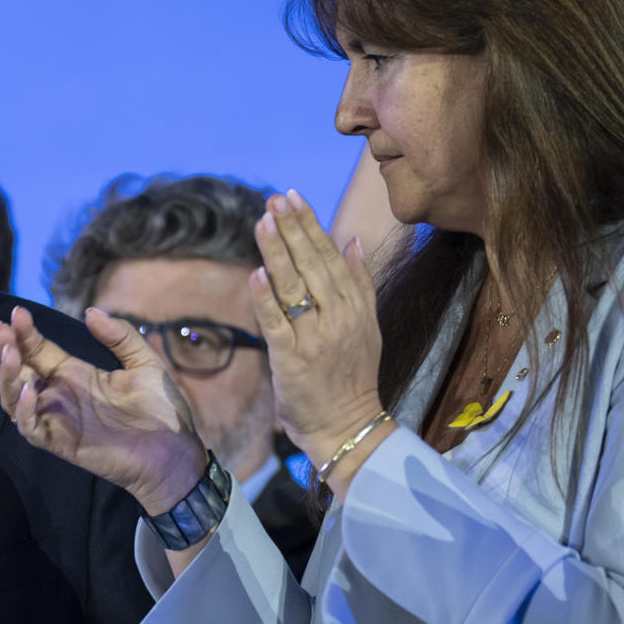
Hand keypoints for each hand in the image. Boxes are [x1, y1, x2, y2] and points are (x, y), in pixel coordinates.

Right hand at [0, 306, 206, 515]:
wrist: (175, 452)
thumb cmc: (161, 410)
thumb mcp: (144, 363)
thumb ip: (120, 336)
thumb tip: (90, 311)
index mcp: (74, 374)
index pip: (38, 351)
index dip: (24, 333)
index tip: (17, 312)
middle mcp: (59, 395)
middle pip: (17, 372)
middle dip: (4, 350)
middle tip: (2, 330)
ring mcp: (57, 420)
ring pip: (14, 399)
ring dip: (7, 377)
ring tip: (9, 354)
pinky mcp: (61, 442)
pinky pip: (31, 428)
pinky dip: (25, 411)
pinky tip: (32, 390)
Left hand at [250, 191, 388, 481]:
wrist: (349, 427)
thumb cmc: (351, 378)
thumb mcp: (367, 327)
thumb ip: (360, 284)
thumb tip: (352, 241)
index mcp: (355, 306)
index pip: (330, 255)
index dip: (310, 224)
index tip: (293, 196)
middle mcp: (339, 317)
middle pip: (313, 263)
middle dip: (292, 228)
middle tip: (274, 198)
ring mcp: (316, 337)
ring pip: (295, 286)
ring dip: (278, 252)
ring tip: (263, 221)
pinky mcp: (293, 359)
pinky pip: (277, 323)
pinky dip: (266, 299)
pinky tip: (256, 274)